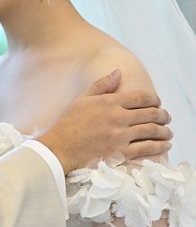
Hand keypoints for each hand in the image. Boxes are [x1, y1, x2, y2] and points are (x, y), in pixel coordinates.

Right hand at [38, 70, 171, 173]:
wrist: (58, 149)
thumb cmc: (67, 124)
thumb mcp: (81, 99)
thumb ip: (101, 85)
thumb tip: (118, 73)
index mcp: (109, 102)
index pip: (142, 97)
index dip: (154, 100)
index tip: (157, 103)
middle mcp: (118, 117)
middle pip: (151, 113)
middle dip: (162, 115)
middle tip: (165, 117)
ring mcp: (120, 136)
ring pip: (152, 131)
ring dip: (164, 131)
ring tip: (167, 132)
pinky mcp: (120, 153)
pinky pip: (147, 148)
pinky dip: (159, 147)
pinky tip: (164, 146)